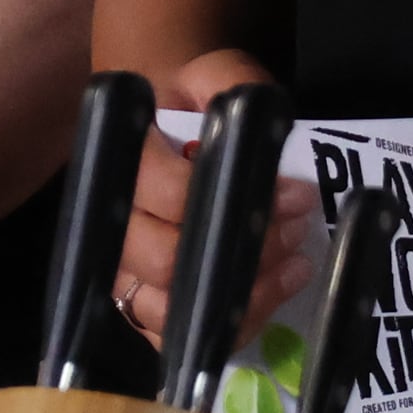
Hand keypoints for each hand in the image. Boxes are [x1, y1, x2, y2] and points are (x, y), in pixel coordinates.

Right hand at [112, 54, 320, 350]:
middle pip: (165, 262)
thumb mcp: (216, 75)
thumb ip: (232, 84)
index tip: (295, 192)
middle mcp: (115, 223)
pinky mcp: (144, 307)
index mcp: (126, 162)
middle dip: (244, 252)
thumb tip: (255, 116)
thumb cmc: (193, 104)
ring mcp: (125, 271)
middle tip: (297, 229)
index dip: (233, 200)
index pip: (165, 193)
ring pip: (171, 310)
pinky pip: (180, 337)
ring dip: (243, 295)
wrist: (166, 125)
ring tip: (295, 264)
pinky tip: (275, 293)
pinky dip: (231, 325)